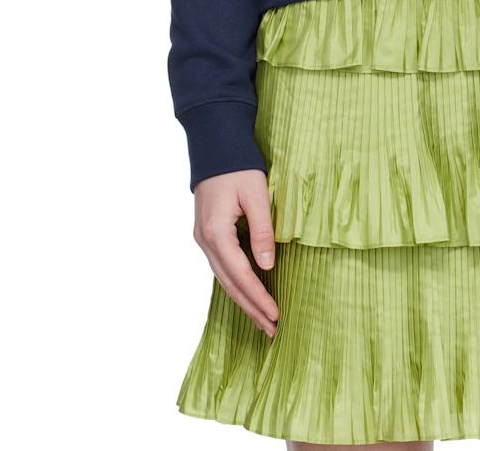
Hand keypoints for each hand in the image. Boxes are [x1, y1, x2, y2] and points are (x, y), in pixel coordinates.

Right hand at [192, 168, 278, 336]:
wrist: (215, 147)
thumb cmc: (238, 167)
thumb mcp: (256, 195)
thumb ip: (262, 230)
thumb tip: (267, 266)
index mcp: (216, 232)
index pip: (240, 275)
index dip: (258, 297)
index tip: (276, 316)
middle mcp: (205, 241)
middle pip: (230, 284)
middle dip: (251, 308)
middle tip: (272, 331)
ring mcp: (203, 239)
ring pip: (224, 279)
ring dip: (244, 300)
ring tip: (263, 321)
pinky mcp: (208, 235)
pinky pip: (222, 267)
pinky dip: (236, 284)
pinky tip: (248, 295)